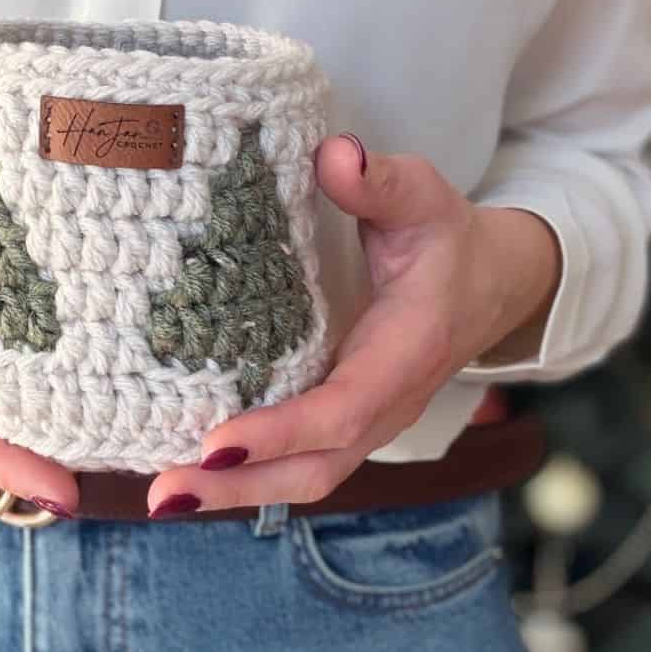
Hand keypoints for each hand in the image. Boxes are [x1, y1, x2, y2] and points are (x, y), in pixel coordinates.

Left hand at [142, 132, 561, 517]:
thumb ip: (380, 180)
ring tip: (162, 497)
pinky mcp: (345, 423)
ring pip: (303, 477)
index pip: (341, 409)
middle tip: (164, 494)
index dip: (280, 432)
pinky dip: (246, 478)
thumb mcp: (422, 196)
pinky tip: (187, 475)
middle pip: (314, 468)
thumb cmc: (444, 236)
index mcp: (405, 353)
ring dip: (234, 494)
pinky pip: (297, 464)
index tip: (217, 444)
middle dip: (240, 487)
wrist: (488, 282)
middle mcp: (386, 404)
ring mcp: (366, 422)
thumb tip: (337, 154)